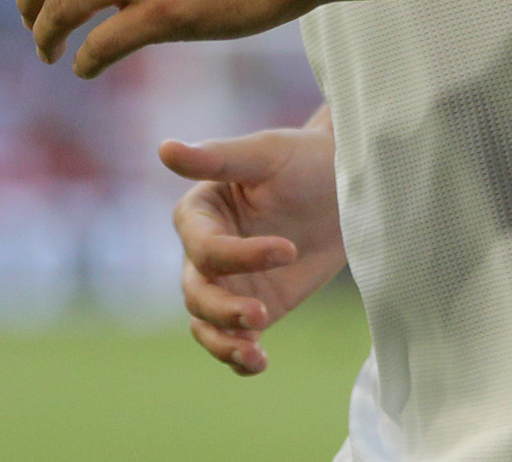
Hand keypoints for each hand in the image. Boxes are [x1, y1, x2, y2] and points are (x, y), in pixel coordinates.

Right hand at [164, 120, 345, 375]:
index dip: (239, 256)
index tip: (288, 250)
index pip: (203, 247)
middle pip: (197, 293)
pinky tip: (260, 363)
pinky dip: (239, 357)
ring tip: (255, 353)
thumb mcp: (264, 154)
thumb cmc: (304, 159)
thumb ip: (216, 158)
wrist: (348, 184)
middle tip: (263, 313)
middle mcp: (205, 252)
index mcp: (200, 214)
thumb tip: (164, 148)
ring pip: (207, 324)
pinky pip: (236, 340)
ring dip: (224, 342)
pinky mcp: (256, 305)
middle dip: (225, 309)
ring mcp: (229, 283)